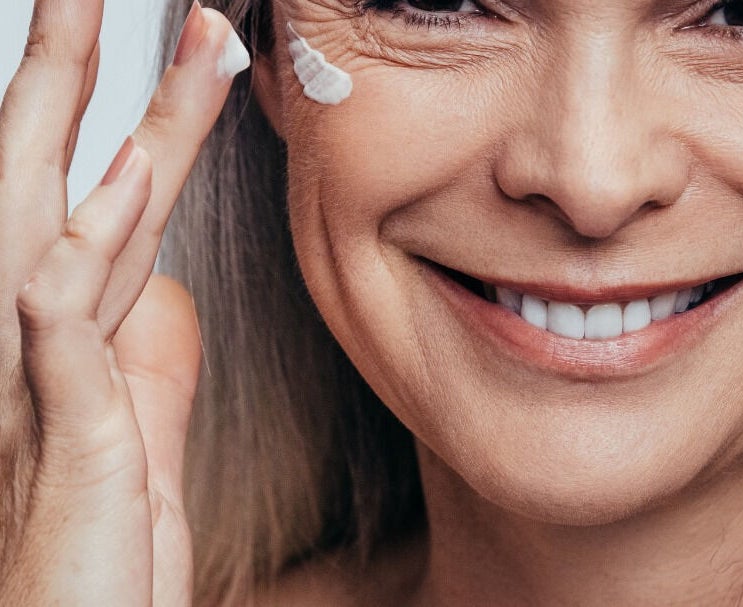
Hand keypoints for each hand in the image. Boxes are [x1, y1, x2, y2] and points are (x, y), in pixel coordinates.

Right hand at [0, 1, 247, 603]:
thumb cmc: (94, 551)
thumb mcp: (131, 441)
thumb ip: (143, 359)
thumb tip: (160, 291)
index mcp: (65, 336)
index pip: (109, 200)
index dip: (146, 121)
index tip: (184, 52)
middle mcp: (33, 336)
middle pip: (60, 176)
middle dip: (82, 72)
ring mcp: (30, 374)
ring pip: (64, 215)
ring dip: (108, 117)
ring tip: (148, 25)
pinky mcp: (56, 424)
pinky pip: (64, 312)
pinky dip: (93, 236)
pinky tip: (133, 170)